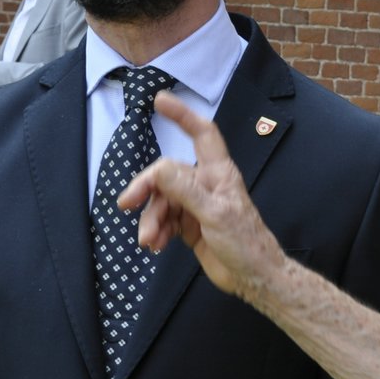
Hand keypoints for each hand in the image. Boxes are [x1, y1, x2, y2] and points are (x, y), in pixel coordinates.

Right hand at [119, 92, 288, 301]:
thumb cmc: (245, 243)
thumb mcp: (214, 214)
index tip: (160, 100)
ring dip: (151, 219)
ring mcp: (196, 205)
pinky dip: (156, 231)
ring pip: (162, 201)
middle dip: (146, 189)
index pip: (201, 134)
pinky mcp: (189, 225)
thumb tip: (159, 168)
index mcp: (218, 173)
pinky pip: (164, 220)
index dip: (182, 115)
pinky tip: (155, 246)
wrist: (253, 278)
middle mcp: (206, 184)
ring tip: (149, 241)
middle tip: (126, 204)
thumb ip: (185, 190)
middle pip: (167, 174)